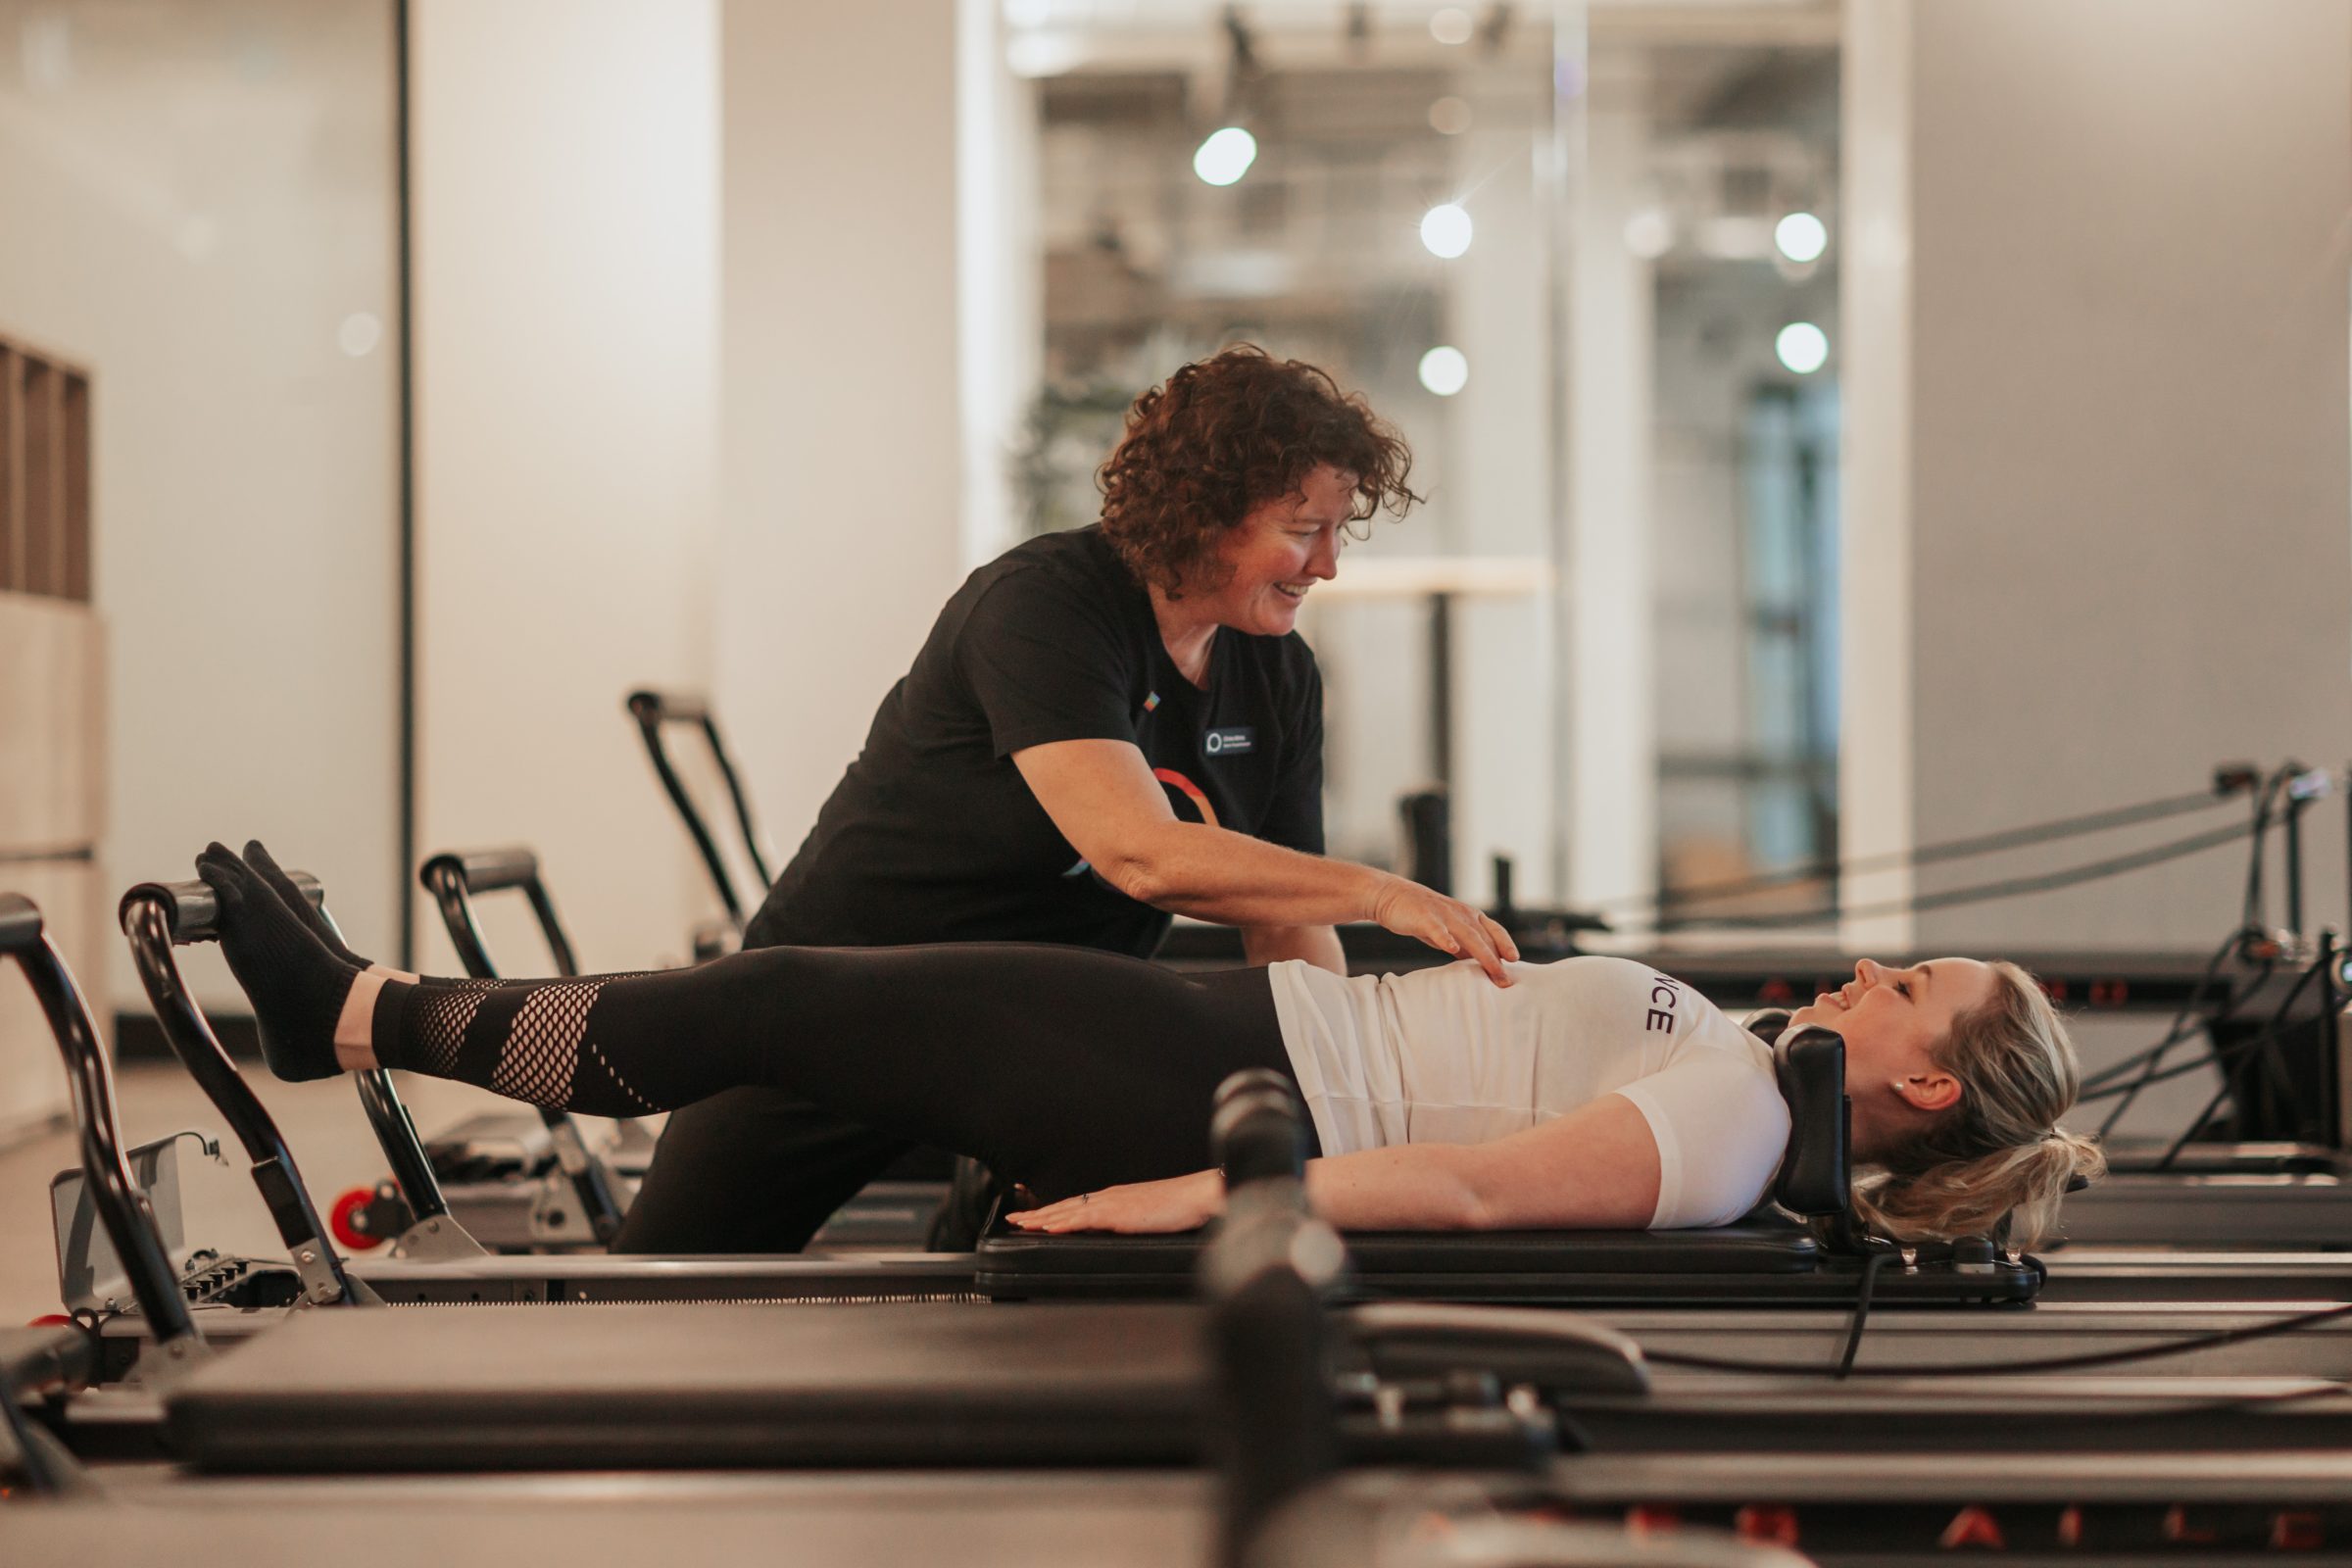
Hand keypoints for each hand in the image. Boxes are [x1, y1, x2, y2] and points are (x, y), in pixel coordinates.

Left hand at [1004, 1169, 1224, 1233]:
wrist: (1198, 1196)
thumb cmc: (1181, 1208)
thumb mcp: (1150, 1218)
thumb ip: (1132, 1224)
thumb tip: (1122, 1235)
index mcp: (1116, 1198)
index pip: (1078, 1205)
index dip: (1054, 1210)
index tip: (1033, 1216)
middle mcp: (1110, 1196)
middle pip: (1066, 1205)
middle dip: (1037, 1213)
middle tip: (1013, 1218)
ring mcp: (1113, 1202)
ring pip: (1069, 1210)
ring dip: (1042, 1216)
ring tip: (1020, 1223)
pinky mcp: (1119, 1212)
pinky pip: (1085, 1218)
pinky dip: (1064, 1222)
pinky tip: (1049, 1227)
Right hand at [1365, 874, 1519, 984]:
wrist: (1391, 896)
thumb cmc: (1422, 916)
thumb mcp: (1448, 931)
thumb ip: (1465, 946)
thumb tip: (1482, 966)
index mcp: (1469, 915)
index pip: (1494, 930)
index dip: (1506, 944)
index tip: (1516, 962)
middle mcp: (1460, 913)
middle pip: (1484, 937)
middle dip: (1497, 958)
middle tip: (1506, 980)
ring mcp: (1443, 915)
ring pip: (1468, 935)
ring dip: (1483, 953)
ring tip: (1493, 969)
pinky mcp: (1424, 917)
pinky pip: (1437, 929)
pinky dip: (1445, 937)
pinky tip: (1452, 948)